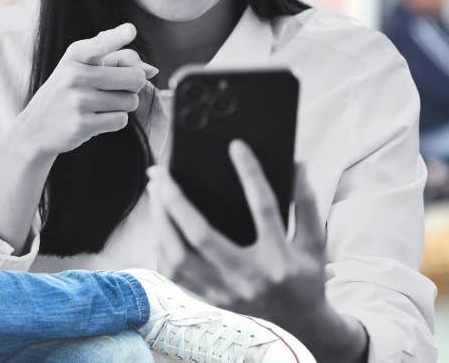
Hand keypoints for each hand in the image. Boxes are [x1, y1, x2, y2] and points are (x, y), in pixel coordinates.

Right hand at [0, 23, 155, 249]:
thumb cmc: (65, 94)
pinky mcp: (82, 124)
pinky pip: (121, 120)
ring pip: (130, 101)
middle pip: (134, 77)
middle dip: (134, 85)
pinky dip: (115, 120)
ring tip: (102, 105)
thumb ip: (114, 61)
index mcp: (74, 56)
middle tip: (118, 88)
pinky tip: (97, 119)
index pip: (99, 45)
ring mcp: (78, 101)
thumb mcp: (79, 69)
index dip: (117, 37)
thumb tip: (152, 70)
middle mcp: (74, 75)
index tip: (130, 30)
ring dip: (123, 105)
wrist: (35, 127)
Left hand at [147, 141, 364, 358]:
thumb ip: (307, 203)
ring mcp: (225, 292)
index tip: (236, 145)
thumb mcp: (316, 242)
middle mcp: (249, 277)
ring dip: (161, 221)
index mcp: (280, 259)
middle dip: (175, 200)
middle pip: (202, 235)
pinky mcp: (209, 299)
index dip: (251, 174)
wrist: (301, 325)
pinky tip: (157, 223)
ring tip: (154, 192)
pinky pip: (173, 273)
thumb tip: (296, 162)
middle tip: (160, 173)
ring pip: (178, 256)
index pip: (264, 208)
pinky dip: (161, 245)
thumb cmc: (305, 277)